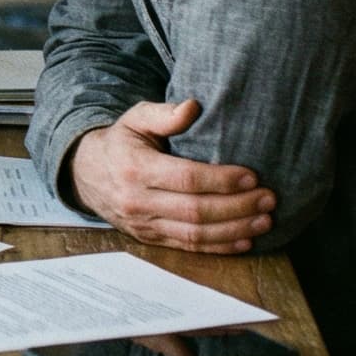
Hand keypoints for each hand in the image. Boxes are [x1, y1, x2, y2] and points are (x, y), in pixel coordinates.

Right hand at [66, 99, 274, 253]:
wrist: (86, 174)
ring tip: (264, 221)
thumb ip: (163, 113)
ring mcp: (144, 225)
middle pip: (196, 212)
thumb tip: (193, 106)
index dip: (221, 180)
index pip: (186, 178)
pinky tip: (244, 240)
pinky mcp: (150, 239)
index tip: (252, 176)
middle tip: (269, 199)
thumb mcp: (135, 119)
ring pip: (195, 235)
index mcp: (135, 169)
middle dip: (237, 207)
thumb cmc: (120, 142)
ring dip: (234, 231)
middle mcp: (138, 201)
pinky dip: (219, 247)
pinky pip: (188, 248)